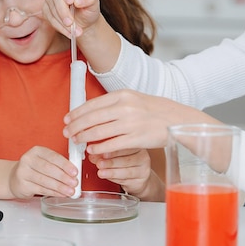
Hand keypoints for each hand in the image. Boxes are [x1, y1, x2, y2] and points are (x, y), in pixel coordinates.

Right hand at [8, 146, 78, 198]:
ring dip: (60, 187)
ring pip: (45, 180)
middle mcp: (28, 159)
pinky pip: (41, 189)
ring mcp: (23, 172)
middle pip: (48, 169)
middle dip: (63, 177)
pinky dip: (53, 192)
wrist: (14, 178)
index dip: (65, 165)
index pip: (53, 157)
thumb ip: (58, 165)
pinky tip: (61, 194)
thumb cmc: (33, 169)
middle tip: (74, 183)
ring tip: (70, 191)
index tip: (75, 172)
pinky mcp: (22, 185)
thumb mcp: (44, 161)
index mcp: (36, 151)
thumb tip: (73, 174)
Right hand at [43, 0, 101, 39]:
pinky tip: (69, 32)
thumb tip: (78, 0)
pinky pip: (49, 17)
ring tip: (75, 31)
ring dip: (62, 22)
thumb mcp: (94, 4)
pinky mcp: (46, 8)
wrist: (84, 21)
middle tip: (71, 23)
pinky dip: (59, 26)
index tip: (70, 1)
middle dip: (63, 11)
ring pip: (51, 8)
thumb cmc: (89, 9)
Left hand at [64, 89, 215, 154]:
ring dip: (83, 137)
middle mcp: (125, 107)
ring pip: (98, 131)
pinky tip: (92, 151)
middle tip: (67, 133)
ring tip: (76, 141)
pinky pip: (112, 144)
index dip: (77, 113)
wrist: (177, 120)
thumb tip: (93, 111)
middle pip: (91, 117)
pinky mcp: (136, 138)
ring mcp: (131, 123)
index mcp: (123, 95)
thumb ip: (115, 104)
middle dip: (75, 126)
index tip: (67, 119)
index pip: (93, 104)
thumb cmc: (156, 111)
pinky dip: (99, 148)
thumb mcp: (134, 99)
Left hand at [89, 148, 163, 200]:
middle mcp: (142, 156)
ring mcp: (143, 169)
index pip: (125, 144)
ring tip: (101, 171)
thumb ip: (105, 151)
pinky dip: (115, 179)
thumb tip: (92, 151)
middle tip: (99, 162)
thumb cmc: (126, 162)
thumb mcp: (117, 154)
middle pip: (127, 158)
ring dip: (112, 171)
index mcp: (136, 144)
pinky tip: (108, 176)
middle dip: (111, 160)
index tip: (98, 148)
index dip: (111, 147)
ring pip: (127, 170)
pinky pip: (127, 180)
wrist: (138, 178)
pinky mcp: (141, 180)